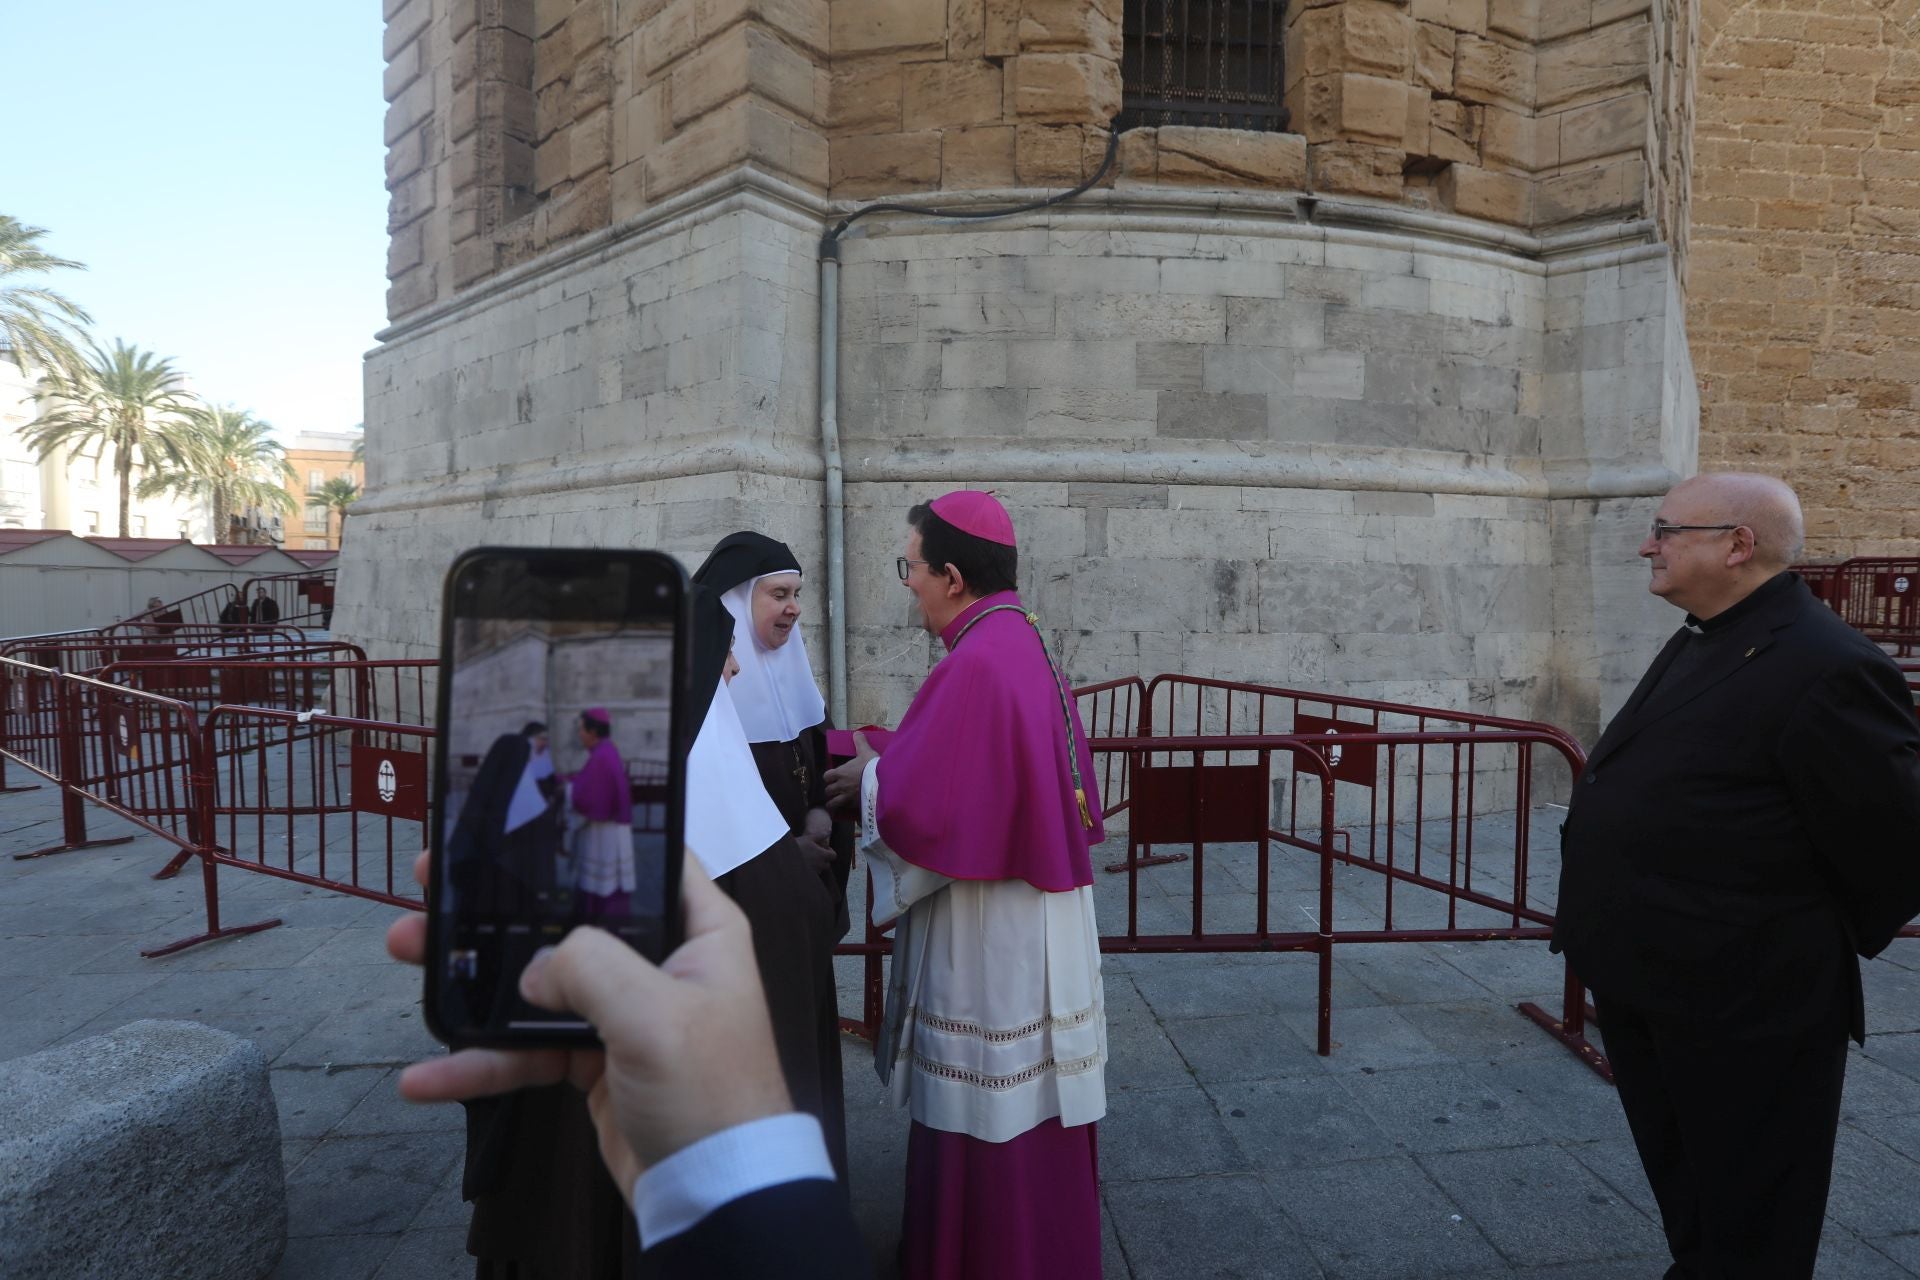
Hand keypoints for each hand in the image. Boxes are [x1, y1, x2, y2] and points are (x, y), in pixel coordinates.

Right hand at [387, 849, 791, 1197]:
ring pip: (538, 982)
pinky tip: (429, 1072)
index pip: (648, 859)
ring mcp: (625, 1012)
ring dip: (474, 979)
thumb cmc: (713, 1093)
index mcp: (701, 930)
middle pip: (572, 916)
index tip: (526, 821)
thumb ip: (590, 966)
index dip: (592, 835)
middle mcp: (663, 961)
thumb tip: (534, 968)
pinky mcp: (595, 1061)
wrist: (716, 1191)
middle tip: (437, 882)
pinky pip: (528, 1051)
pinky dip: (481, 1061)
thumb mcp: (656, 1014)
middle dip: (501, 905)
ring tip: (405, 952)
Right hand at [796, 808, 835, 874]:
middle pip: (827, 864)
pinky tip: (804, 864)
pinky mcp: (808, 875)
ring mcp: (814, 871)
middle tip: (817, 854)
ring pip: (820, 869)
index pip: (833, 855)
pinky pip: (813, 874)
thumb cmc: (798, 845)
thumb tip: (829, 831)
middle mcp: (820, 864)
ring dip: (818, 865)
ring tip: (810, 859)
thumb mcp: (809, 837)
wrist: (785, 857)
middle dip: (824, 860)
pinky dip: (812, 870)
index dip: (830, 851)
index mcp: (822, 854)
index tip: (824, 848)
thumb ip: (821, 835)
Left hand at [822, 731, 877, 816]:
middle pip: (828, 791)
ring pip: (832, 803)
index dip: (829, 777)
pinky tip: (847, 809)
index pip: (826, 776)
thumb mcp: (866, 752)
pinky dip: (844, 810)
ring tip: (837, 803)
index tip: (832, 777)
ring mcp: (846, 797)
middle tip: (835, 790)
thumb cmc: (871, 766)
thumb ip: (860, 742)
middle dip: (830, 791)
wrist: (881, 782)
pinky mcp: (853, 806)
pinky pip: (844, 810)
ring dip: (833, 803)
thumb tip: (857, 732)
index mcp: (840, 772)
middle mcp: (840, 786)